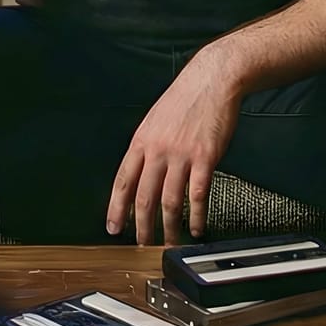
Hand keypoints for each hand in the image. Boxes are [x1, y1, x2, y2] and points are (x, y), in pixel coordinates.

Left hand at [106, 48, 242, 244]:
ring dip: (169, 227)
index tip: (114, 227)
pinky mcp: (205, 158)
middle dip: (141, 226)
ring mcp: (181, 154)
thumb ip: (147, 147)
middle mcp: (158, 149)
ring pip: (169, 201)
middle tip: (142, 244)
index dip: (116, 207)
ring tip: (169, 243)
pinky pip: (198, 195)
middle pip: (144, 196)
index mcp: (142, 141)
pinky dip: (197, 216)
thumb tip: (140, 172)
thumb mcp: (154, 120)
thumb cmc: (184, 99)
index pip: (123, 181)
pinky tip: (197, 228)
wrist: (211, 80)